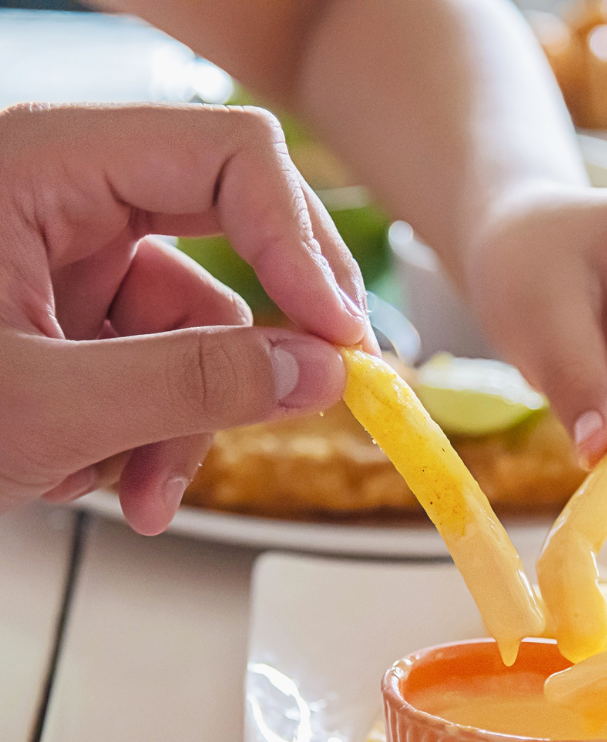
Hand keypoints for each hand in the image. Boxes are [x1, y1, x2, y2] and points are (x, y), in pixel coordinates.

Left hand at [0, 103, 376, 534]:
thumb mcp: (44, 404)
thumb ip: (193, 385)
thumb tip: (319, 372)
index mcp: (47, 163)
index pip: (230, 160)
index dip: (301, 246)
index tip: (339, 340)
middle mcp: (71, 198)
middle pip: (234, 238)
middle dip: (259, 342)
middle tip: (315, 394)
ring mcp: (78, 263)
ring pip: (202, 330)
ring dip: (188, 423)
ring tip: (139, 492)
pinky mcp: (82, 321)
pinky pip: (166, 368)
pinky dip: (156, 434)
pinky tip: (116, 482)